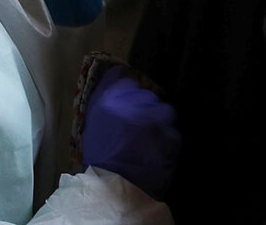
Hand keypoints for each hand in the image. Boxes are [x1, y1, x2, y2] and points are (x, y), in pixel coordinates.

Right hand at [81, 66, 179, 199]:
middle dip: (143, 107)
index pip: (123, 76)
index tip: (125, 101)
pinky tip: (157, 153)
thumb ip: (104, 101)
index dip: (125, 90)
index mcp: (109, 97)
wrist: (114, 189)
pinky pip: (173, 132)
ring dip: (159, 122)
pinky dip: (167, 142)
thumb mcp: (92, 123)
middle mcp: (134, 101)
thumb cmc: (98, 158)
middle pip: (146, 93)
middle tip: (137, 127)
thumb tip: (116, 82)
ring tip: (151, 140)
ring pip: (164, 110)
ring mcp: (155, 118)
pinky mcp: (171, 136)